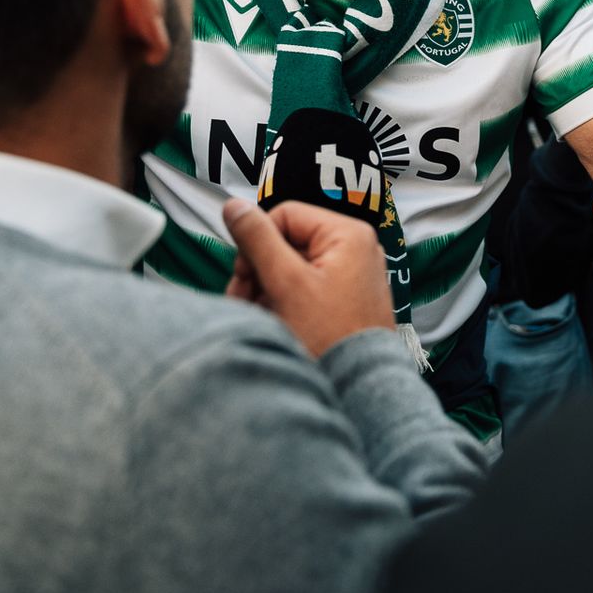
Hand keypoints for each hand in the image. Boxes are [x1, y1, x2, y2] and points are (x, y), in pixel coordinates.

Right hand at [223, 200, 393, 358]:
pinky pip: (306, 286)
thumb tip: (233, 205)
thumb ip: (258, 240)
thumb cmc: (329, 335)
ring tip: (258, 317)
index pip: (285, 214)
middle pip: (288, 241)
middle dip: (258, 270)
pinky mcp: (346, 296)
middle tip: (242, 300)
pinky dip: (284, 300)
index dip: (257, 242)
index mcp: (348, 234)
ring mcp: (352, 273)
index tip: (244, 275)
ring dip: (266, 288)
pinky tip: (274, 322)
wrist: (359, 387)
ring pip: (293, 265)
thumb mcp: (286, 283)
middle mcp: (355, 247)